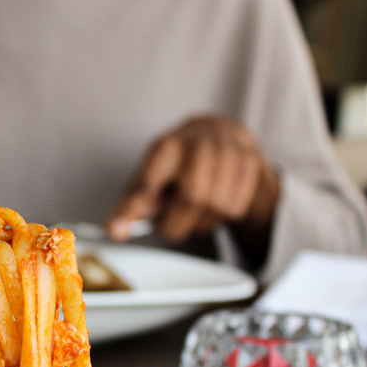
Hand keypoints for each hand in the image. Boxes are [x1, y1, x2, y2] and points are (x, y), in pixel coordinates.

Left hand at [107, 116, 279, 247]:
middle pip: (193, 196)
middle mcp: (199, 143)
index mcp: (167, 147)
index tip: (115, 232)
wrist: (221, 135)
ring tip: (192, 212)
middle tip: (169, 227)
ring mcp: (228, 151)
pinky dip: (221, 217)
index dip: (133, 208)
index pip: (148, 181)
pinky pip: (235, 208)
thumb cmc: (181, 161)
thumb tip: (116, 231)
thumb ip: (134, 203)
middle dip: (178, 223)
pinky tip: (213, 205)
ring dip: (200, 222)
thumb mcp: (152, 174)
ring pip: (217, 205)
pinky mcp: (250, 163)